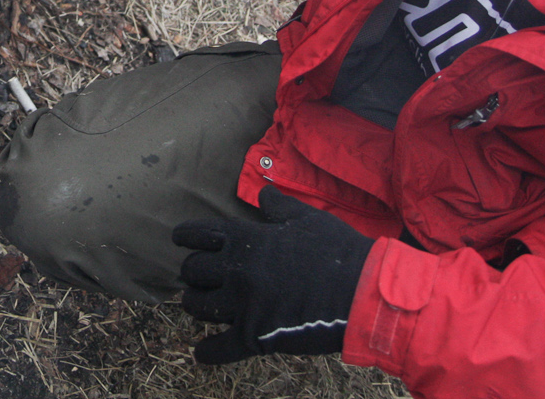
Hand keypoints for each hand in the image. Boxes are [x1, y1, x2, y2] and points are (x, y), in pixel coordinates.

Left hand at [172, 186, 372, 362]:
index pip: (197, 234)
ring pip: (196, 306)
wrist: (364, 291)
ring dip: (197, 306)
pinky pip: (217, 348)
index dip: (184, 238)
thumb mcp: (307, 218)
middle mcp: (237, 268)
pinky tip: (202, 351)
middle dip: (193, 274)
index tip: (179, 241)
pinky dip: (206, 352)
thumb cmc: (340, 251)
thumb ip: (278, 207)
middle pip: (192, 270)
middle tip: (201, 279)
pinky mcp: (254, 336)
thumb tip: (263, 193)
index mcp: (246, 238)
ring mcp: (243, 304)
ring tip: (204, 307)